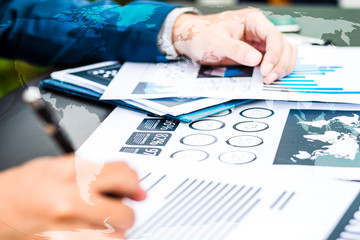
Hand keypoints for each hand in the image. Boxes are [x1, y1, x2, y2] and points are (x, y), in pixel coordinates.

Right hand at [0, 154, 145, 238]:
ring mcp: (68, 229)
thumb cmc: (27, 187)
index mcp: (74, 173)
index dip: (133, 182)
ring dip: (113, 232)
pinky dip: (100, 239)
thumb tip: (129, 182)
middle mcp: (72, 200)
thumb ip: (98, 171)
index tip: (134, 188)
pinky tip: (88, 232)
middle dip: (126, 212)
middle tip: (117, 209)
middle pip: (126, 213)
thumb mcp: (62, 166)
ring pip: (116, 238)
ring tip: (99, 223)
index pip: (125, 174)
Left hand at [173, 8, 297, 83]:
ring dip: (281, 66)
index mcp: (252, 20)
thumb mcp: (216, 42)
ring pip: (283, 52)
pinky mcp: (255, 53)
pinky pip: (274, 59)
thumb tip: (256, 58)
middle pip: (283, 45)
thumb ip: (236, 50)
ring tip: (270, 79)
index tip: (265, 70)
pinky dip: (276, 68)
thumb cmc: (201, 34)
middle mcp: (259, 30)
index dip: (273, 55)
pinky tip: (269, 76)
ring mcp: (259, 42)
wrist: (191, 40)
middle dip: (279, 63)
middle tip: (269, 78)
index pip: (273, 36)